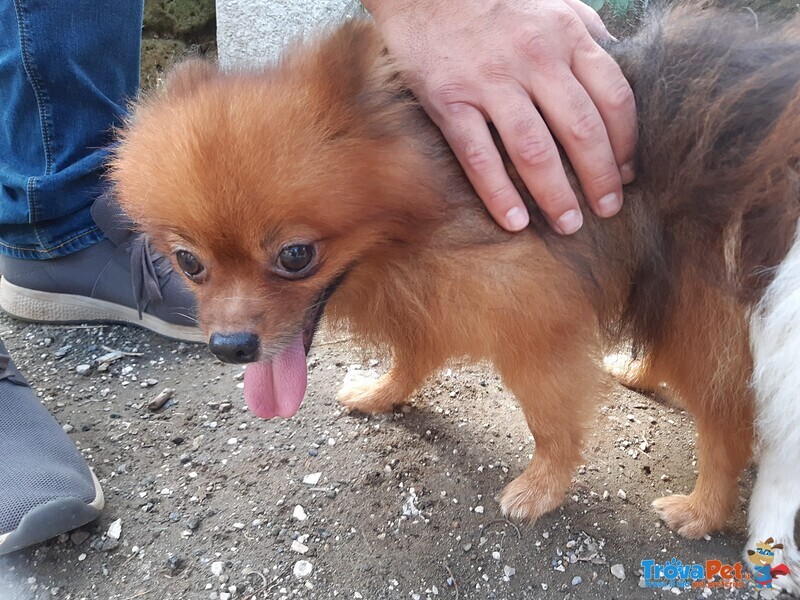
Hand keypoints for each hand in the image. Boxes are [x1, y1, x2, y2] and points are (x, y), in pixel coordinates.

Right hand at [364, 0, 636, 233]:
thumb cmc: (493, 1)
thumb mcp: (551, 4)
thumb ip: (586, 32)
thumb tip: (619, 63)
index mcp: (565, 36)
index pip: (613, 97)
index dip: (625, 143)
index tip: (626, 175)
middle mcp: (533, 58)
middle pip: (581, 129)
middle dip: (600, 177)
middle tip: (608, 211)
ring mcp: (490, 81)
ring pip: (534, 150)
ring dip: (556, 194)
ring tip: (568, 224)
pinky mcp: (450, 101)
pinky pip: (479, 156)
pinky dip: (497, 193)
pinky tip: (513, 221)